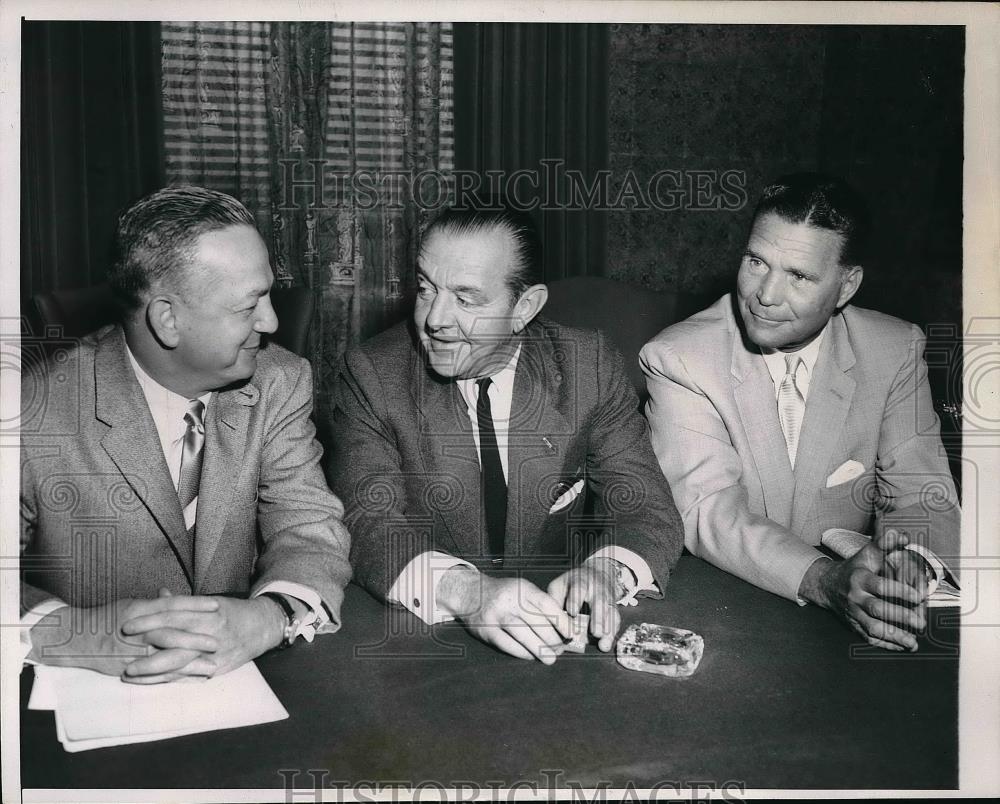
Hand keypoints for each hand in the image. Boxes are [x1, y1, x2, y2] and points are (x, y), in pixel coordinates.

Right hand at [28, 593, 220, 678]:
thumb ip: (154, 603)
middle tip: (218, 642)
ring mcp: (133, 652)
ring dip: (190, 664)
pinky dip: (176, 678)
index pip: (172, 605)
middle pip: (172, 633)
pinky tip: (192, 680)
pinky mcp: (129, 669)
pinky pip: (156, 675)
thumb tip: (171, 594)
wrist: (75, 639)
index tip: (217, 605)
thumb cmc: (106, 618)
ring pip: (166, 658)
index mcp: (140, 610)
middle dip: (196, 639)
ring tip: (212, 666)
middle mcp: (138, 631)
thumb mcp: (130, 604)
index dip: (195, 604)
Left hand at [120, 594, 283, 682]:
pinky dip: (165, 680)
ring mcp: (213, 653)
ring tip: (128, 672)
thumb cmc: (233, 612)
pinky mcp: (216, 669)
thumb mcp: (210, 602)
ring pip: (178, 663)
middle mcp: (210, 632)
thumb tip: (160, 595)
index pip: (174, 615)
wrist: (263, 626)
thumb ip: (183, 603)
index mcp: (207, 612)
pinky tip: (147, 682)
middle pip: (174, 641)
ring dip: (152, 670)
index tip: (127, 625)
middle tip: (122, 653)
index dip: (150, 620)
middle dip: (147, 648)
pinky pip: (185, 677)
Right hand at [437, 568, 571, 663]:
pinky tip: (532, 656)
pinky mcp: (487, 631)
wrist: (470, 593)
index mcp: (521, 588)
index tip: (571, 633)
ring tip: (551, 658)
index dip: (561, 620)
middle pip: (536, 622)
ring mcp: (496, 616)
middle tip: (562, 648)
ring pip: (523, 635)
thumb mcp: (521, 589)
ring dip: (540, 649)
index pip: (546, 604)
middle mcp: (509, 600)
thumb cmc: (504, 594)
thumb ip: (539, 604)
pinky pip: (508, 645)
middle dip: (553, 639)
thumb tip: (564, 625)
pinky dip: (523, 653)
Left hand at [547, 558, 625, 651]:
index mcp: (581, 581)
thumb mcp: (560, 585)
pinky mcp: (613, 609)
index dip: (575, 600)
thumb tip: (547, 619)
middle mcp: (597, 590)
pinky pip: (616, 621)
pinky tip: (607, 644)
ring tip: (603, 644)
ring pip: (611, 613)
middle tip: (595, 633)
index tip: (571, 612)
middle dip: (598, 618)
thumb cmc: (573, 583)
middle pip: (599, 602)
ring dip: (608, 630)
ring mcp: (607, 599)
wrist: (597, 573)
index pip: (579, 588)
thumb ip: (555, 600)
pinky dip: (612, 634)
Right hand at [801, 529, 926, 650]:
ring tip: (913, 642)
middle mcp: (854, 596)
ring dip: (893, 636)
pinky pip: (868, 637)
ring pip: (872, 627)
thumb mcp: (867, 552)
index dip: (899, 591)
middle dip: (900, 616)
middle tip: (921, 622)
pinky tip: (901, 646)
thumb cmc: (856, 567)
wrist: (827, 584)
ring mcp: (853, 612)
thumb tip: (902, 535)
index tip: (919, 597)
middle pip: (877, 609)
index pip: (879, 585)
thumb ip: (885, 543)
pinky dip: (885, 644)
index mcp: (859, 577)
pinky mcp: (853, 624)